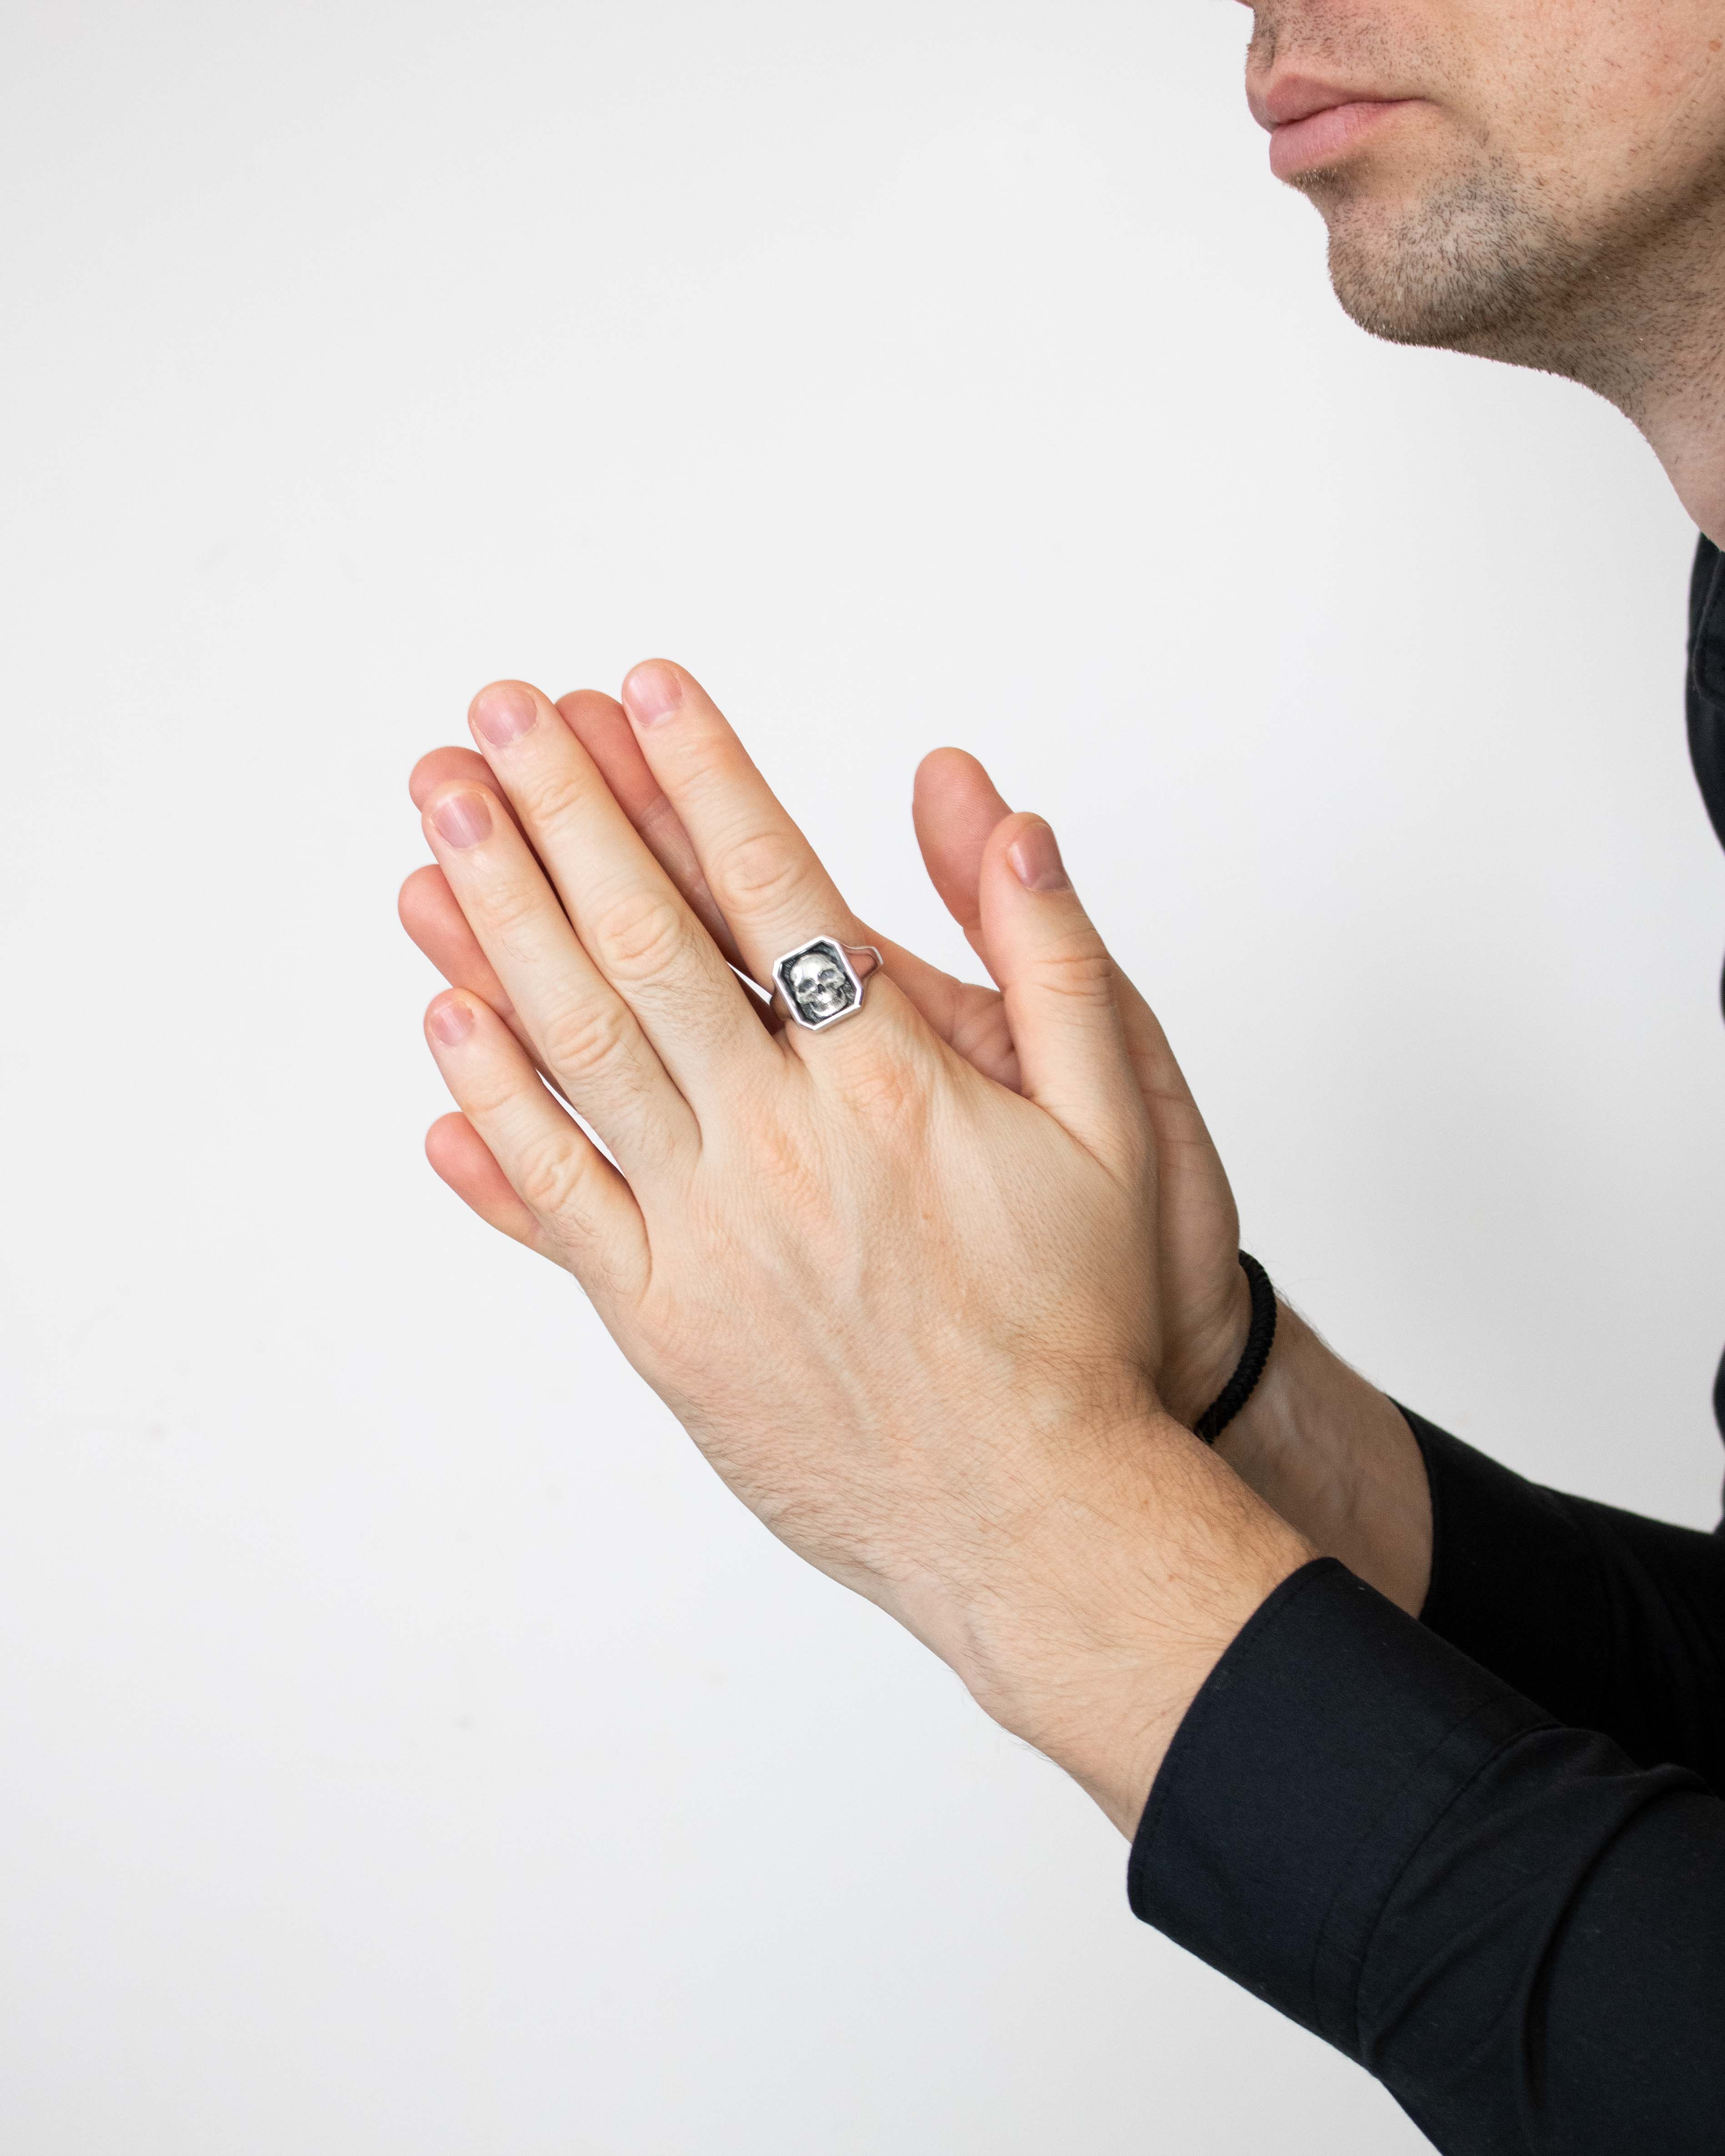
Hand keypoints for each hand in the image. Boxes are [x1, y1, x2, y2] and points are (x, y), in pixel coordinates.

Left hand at [408, 665, 1308, 1829]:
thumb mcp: (1119, 1124)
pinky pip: (561, 1201)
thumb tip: (999, 812)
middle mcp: (785, 1144)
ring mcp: (713, 1236)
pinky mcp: (669, 1323)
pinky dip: (498, 1110)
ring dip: (502, 927)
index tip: (637, 685)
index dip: (700, 773)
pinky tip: (445, 1023)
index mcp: (892, 1082)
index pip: (774, 886)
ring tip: (438, 826)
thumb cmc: (1084, 1320)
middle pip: (652, 944)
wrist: (1037, 1515)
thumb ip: (1052, 959)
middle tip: (491, 717)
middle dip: (565, 816)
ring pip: (584, 1053)